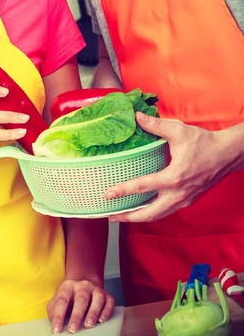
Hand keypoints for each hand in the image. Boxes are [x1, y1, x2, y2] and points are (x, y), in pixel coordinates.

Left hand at [47, 278, 113, 333]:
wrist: (84, 285)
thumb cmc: (70, 297)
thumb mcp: (59, 299)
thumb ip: (54, 309)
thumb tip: (52, 321)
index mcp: (68, 286)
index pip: (62, 300)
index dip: (59, 315)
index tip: (57, 329)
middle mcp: (83, 285)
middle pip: (81, 299)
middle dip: (76, 315)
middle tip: (72, 329)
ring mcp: (96, 289)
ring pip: (97, 298)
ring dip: (92, 312)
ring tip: (88, 325)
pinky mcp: (107, 295)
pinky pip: (109, 302)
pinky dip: (106, 311)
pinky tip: (101, 320)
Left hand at [106, 112, 233, 221]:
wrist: (227, 154)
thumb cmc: (205, 143)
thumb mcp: (178, 130)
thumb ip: (155, 125)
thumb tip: (136, 117)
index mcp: (174, 177)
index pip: (143, 187)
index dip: (123, 191)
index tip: (108, 194)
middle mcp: (179, 193)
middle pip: (150, 213)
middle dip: (128, 217)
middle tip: (111, 216)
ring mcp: (184, 200)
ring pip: (159, 215)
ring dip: (139, 218)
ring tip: (121, 216)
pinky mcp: (187, 200)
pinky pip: (166, 211)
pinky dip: (151, 213)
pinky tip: (140, 209)